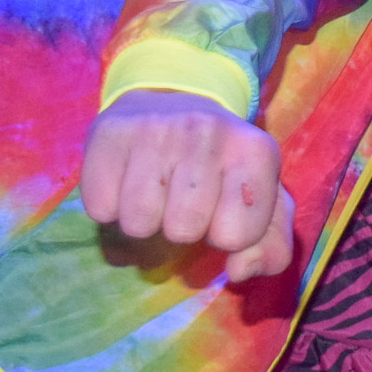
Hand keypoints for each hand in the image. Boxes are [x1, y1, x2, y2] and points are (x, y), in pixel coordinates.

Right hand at [81, 89, 292, 281]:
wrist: (174, 100)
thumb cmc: (223, 165)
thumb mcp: (263, 201)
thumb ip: (271, 246)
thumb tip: (240, 271)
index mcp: (256, 151)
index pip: (237, 235)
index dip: (225, 235)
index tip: (222, 211)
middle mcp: (207, 132)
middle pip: (182, 231)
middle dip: (183, 227)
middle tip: (184, 199)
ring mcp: (155, 130)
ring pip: (138, 223)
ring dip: (144, 220)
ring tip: (156, 190)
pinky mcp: (108, 133)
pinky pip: (101, 209)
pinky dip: (110, 206)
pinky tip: (126, 180)